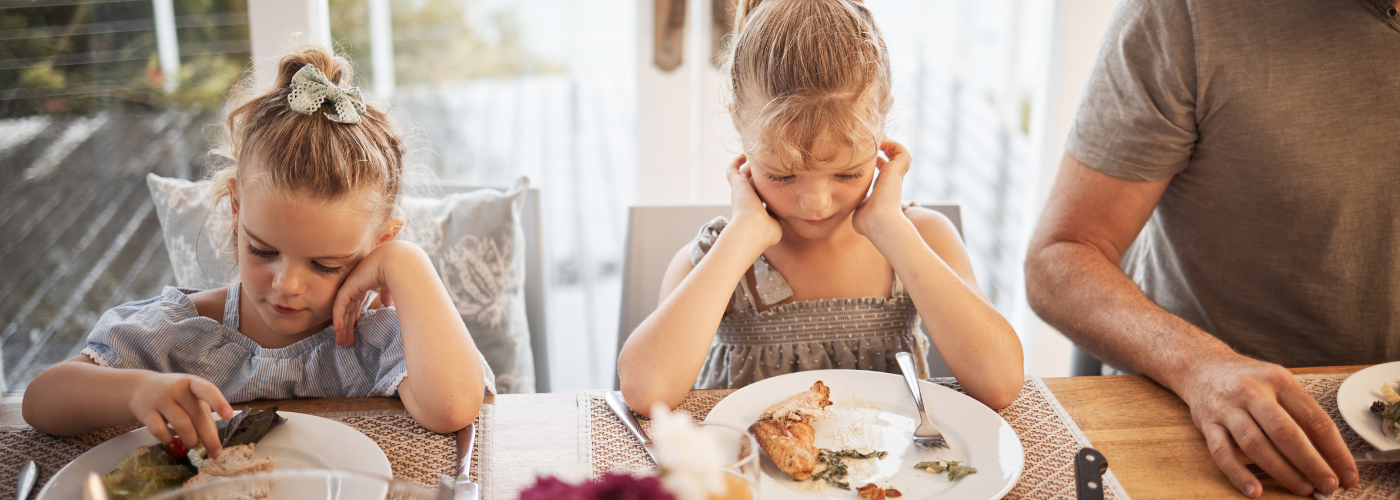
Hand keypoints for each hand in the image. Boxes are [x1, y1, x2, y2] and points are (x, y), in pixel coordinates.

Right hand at [129, 373, 233, 457]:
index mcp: (192, 383)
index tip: (229, 415)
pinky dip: (169, 439)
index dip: (219, 402)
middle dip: (209, 437)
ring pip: (181, 425)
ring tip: (193, 443)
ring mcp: (160, 399)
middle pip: (197, 415)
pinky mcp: (146, 412)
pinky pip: (160, 431)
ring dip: (191, 439)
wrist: (141, 387)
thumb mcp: (191, 397)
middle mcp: (176, 389)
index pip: (207, 389)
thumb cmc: (175, 395)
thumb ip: (204, 414)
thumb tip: (214, 440)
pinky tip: (171, 437)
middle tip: (216, 452)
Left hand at [332, 242, 400, 346]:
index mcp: (365, 284)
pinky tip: (338, 330)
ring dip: (342, 327)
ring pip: (342, 311)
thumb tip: (387, 304)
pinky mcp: (348, 288)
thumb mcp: (392, 287)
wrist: (397, 262)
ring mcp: (350, 287)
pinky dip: (338, 318)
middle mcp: (356, 286)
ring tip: (341, 342)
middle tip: (346, 342)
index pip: (356, 304)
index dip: (355, 318)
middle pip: (348, 310)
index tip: (356, 331)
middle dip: (347, 327)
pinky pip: (339, 306)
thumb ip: (387, 294)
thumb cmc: (398, 272)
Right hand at [726, 155, 781, 249]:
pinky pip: (732, 170)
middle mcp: (746, 199)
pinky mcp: (737, 184)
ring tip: (757, 157)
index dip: (765, 190)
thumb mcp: (776, 223)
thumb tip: (787, 213)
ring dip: (749, 167)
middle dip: (757, 176)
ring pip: (742, 174)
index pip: (759, 196)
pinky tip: (743, 155)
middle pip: (752, 183)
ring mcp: (740, 192)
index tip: (774, 183)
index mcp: (755, 208)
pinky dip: (735, 162)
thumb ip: (780, 216)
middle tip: (767, 165)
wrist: (753, 229)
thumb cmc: (766, 231)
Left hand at [852, 140, 911, 237]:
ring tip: (878, 138)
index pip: (882, 172)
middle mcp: (891, 181)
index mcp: (882, 189)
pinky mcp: (897, 170)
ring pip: (900, 154)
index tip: (863, 158)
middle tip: (872, 142)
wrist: (878, 221)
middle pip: (892, 160)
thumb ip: (854, 204)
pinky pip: (901, 151)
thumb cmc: (867, 221)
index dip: (874, 163)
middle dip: (883, 149)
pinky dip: (893, 144)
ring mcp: (896, 175)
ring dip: (889, 144)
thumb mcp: (858, 210)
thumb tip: (846, 206)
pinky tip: (880, 142)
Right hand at [1178, 354, 1355, 496]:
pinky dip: (1239, 474)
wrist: (1201, 366)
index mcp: (1278, 381)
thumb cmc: (1247, 379)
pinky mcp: (1207, 423)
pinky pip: (1222, 453)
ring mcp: (1227, 408)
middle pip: (1285, 432)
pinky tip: (1255, 490)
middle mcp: (1252, 392)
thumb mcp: (1279, 382)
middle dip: (1311, 463)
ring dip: (1282, 471)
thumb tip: (1329, 453)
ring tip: (1302, 488)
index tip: (1347, 473)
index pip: (1313, 419)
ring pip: (1255, 444)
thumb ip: (1300, 412)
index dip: (1335, 450)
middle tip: (1328, 485)